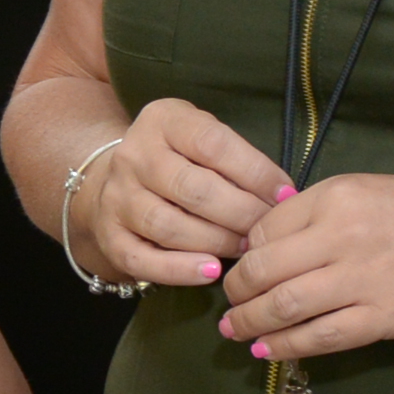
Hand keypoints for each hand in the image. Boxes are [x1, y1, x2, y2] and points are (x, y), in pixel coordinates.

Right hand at [69, 100, 288, 289]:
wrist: (112, 180)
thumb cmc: (178, 159)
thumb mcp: (201, 138)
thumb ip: (236, 158)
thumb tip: (283, 197)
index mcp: (163, 121)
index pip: (213, 144)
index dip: (255, 173)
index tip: (285, 196)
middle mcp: (134, 156)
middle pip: (192, 189)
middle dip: (240, 213)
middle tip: (267, 229)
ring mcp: (117, 197)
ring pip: (168, 226)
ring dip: (216, 241)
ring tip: (245, 250)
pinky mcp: (108, 235)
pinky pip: (142, 259)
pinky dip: (178, 270)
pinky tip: (210, 271)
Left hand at [217, 173, 393, 368]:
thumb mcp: (374, 192)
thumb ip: (324, 214)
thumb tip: (274, 240)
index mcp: (337, 197)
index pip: (265, 229)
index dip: (246, 252)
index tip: (242, 266)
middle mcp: (341, 236)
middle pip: (263, 269)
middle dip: (236, 291)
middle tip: (229, 303)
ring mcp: (361, 280)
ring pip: (283, 306)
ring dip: (250, 322)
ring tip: (235, 331)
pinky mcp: (382, 319)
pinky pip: (319, 337)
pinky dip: (286, 346)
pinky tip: (267, 350)